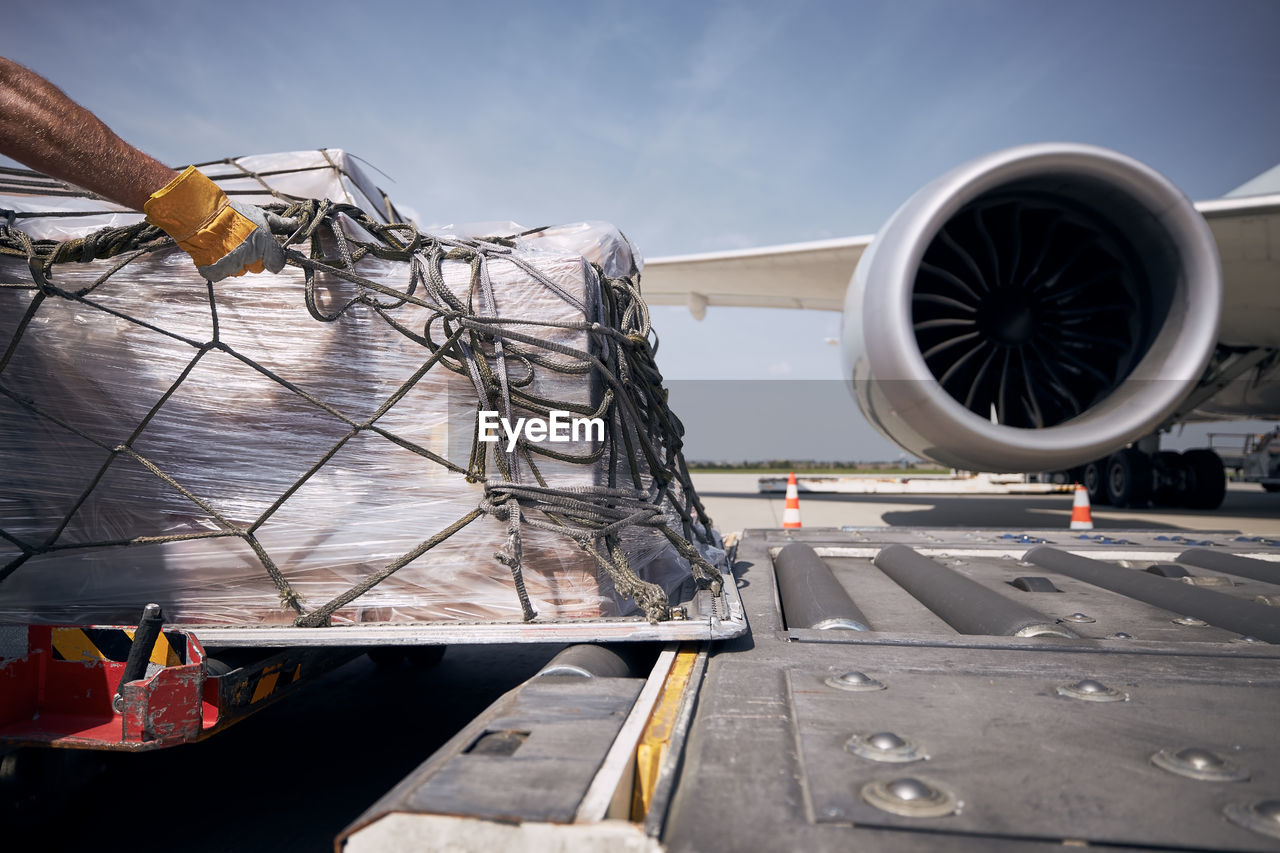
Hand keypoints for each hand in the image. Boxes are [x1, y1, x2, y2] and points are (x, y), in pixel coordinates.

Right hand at [144, 166, 293, 281]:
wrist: (201, 213)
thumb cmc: (233, 213)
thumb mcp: (259, 215)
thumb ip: (279, 224)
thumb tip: (296, 224)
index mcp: (264, 243)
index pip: (278, 263)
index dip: (272, 258)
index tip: (265, 252)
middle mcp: (250, 255)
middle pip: (258, 267)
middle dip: (251, 258)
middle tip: (240, 242)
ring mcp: (232, 264)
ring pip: (239, 271)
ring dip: (234, 262)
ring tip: (225, 244)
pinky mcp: (215, 269)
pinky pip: (221, 274)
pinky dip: (216, 268)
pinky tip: (214, 253)